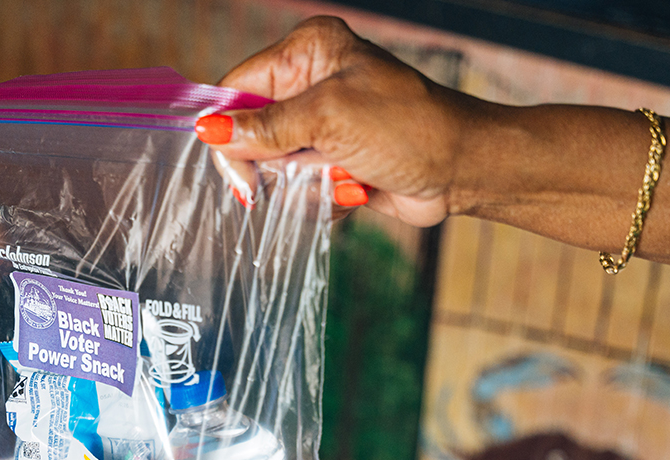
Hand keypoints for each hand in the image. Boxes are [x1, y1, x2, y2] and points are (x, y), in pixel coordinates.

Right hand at [197, 16, 474, 226]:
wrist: (462, 170)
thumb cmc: (407, 128)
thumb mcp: (330, 119)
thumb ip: (265, 128)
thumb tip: (207, 131)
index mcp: (308, 51)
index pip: (238, 87)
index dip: (230, 129)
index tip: (240, 170)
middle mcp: (310, 83)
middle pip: (249, 132)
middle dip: (279, 162)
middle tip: (307, 172)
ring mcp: (321, 125)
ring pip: (274, 168)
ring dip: (306, 183)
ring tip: (346, 174)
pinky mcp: (331, 161)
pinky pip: (298, 189)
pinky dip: (321, 197)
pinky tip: (355, 188)